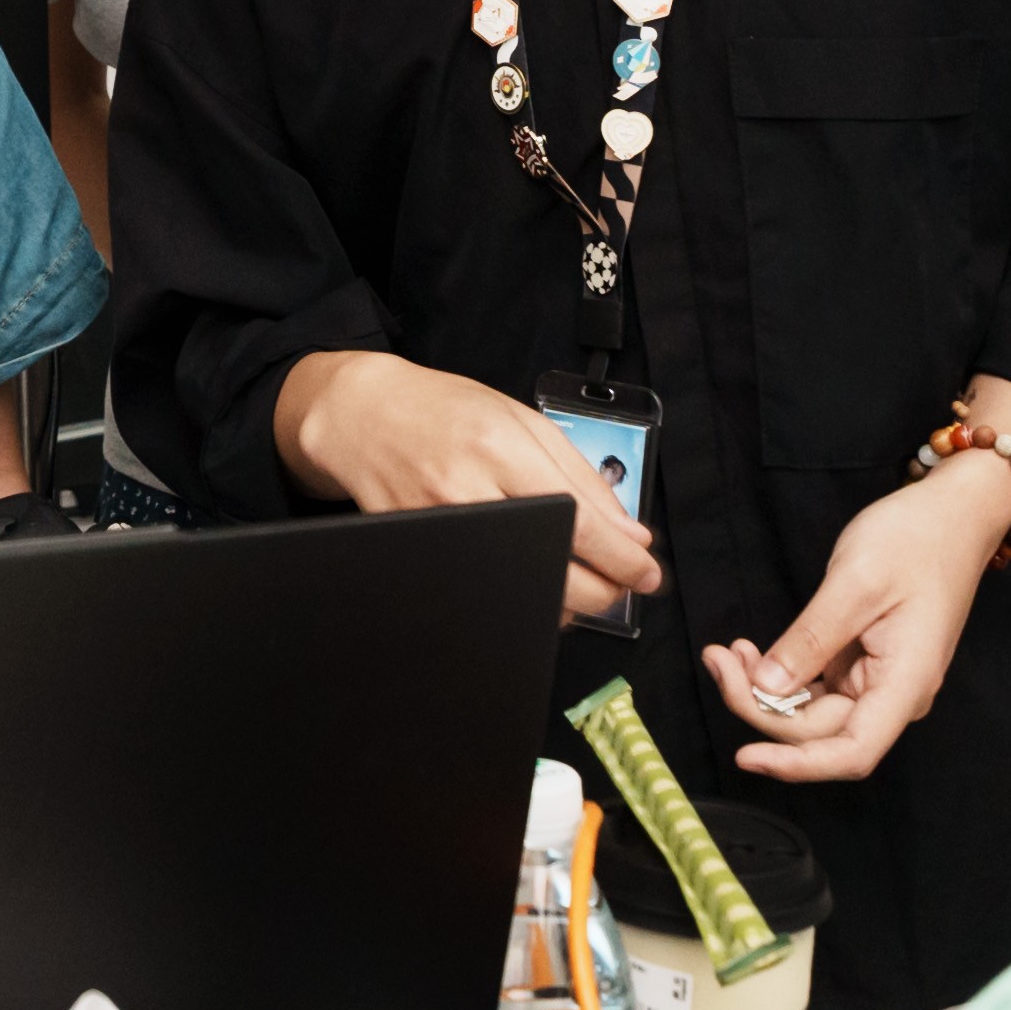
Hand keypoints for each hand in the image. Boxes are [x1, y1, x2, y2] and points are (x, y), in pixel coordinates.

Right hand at [273, 351, 658, 625]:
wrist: (363, 416)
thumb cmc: (444, 410)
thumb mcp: (522, 420)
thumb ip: (581, 476)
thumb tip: (630, 533)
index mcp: (502, 450)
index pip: (582, 524)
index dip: (625, 561)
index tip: (647, 574)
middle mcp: (468, 492)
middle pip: (558, 572)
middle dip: (605, 590)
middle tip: (621, 583)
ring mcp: (440, 527)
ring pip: (524, 594)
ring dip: (565, 599)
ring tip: (574, 575)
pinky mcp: (420, 549)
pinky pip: (486, 592)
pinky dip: (520, 595)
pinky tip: (531, 576)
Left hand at [709, 456, 1010, 785]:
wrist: (951, 513)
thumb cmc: (915, 540)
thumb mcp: (854, 583)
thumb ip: (810, 640)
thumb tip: (767, 689)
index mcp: (905, 683)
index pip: (851, 753)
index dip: (796, 766)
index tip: (745, 756)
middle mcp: (894, 694)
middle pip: (818, 732)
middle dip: (759, 706)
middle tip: (717, 660)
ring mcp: (878, 681)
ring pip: (811, 713)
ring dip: (763, 692)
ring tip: (727, 654)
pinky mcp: (863, 665)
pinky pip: (815, 688)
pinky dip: (780, 676)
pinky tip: (751, 653)